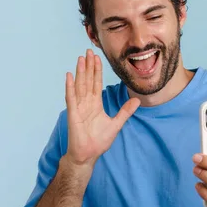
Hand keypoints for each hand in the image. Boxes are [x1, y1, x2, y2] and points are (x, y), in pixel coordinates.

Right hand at [65, 49, 140, 165]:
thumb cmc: (99, 141)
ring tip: (80, 58)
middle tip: (88, 51)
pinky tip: (69, 76)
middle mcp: (86, 103)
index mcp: (95, 104)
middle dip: (88, 66)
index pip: (96, 83)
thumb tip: (137, 100)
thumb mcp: (116, 124)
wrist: (88, 155)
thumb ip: (125, 112)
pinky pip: (71, 98)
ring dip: (80, 72)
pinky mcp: (73, 114)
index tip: (97, 58)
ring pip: (80, 86)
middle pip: (87, 81)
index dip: (97, 70)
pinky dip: (70, 87)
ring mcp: (78, 107)